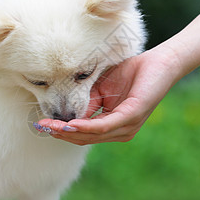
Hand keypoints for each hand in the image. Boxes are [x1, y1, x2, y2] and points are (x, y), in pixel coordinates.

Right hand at [36, 45, 180, 144]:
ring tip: (51, 127)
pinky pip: (105, 125)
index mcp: (112, 124)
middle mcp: (120, 131)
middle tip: (41, 127)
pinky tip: (71, 124)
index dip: (62, 130)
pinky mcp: (132, 116)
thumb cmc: (131, 72)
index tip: (42, 124)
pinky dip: (86, 126)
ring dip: (69, 132)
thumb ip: (86, 100)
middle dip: (61, 133)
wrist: (159, 61)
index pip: (83, 133)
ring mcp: (127, 126)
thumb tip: (66, 112)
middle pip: (84, 138)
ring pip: (92, 135)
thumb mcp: (100, 87)